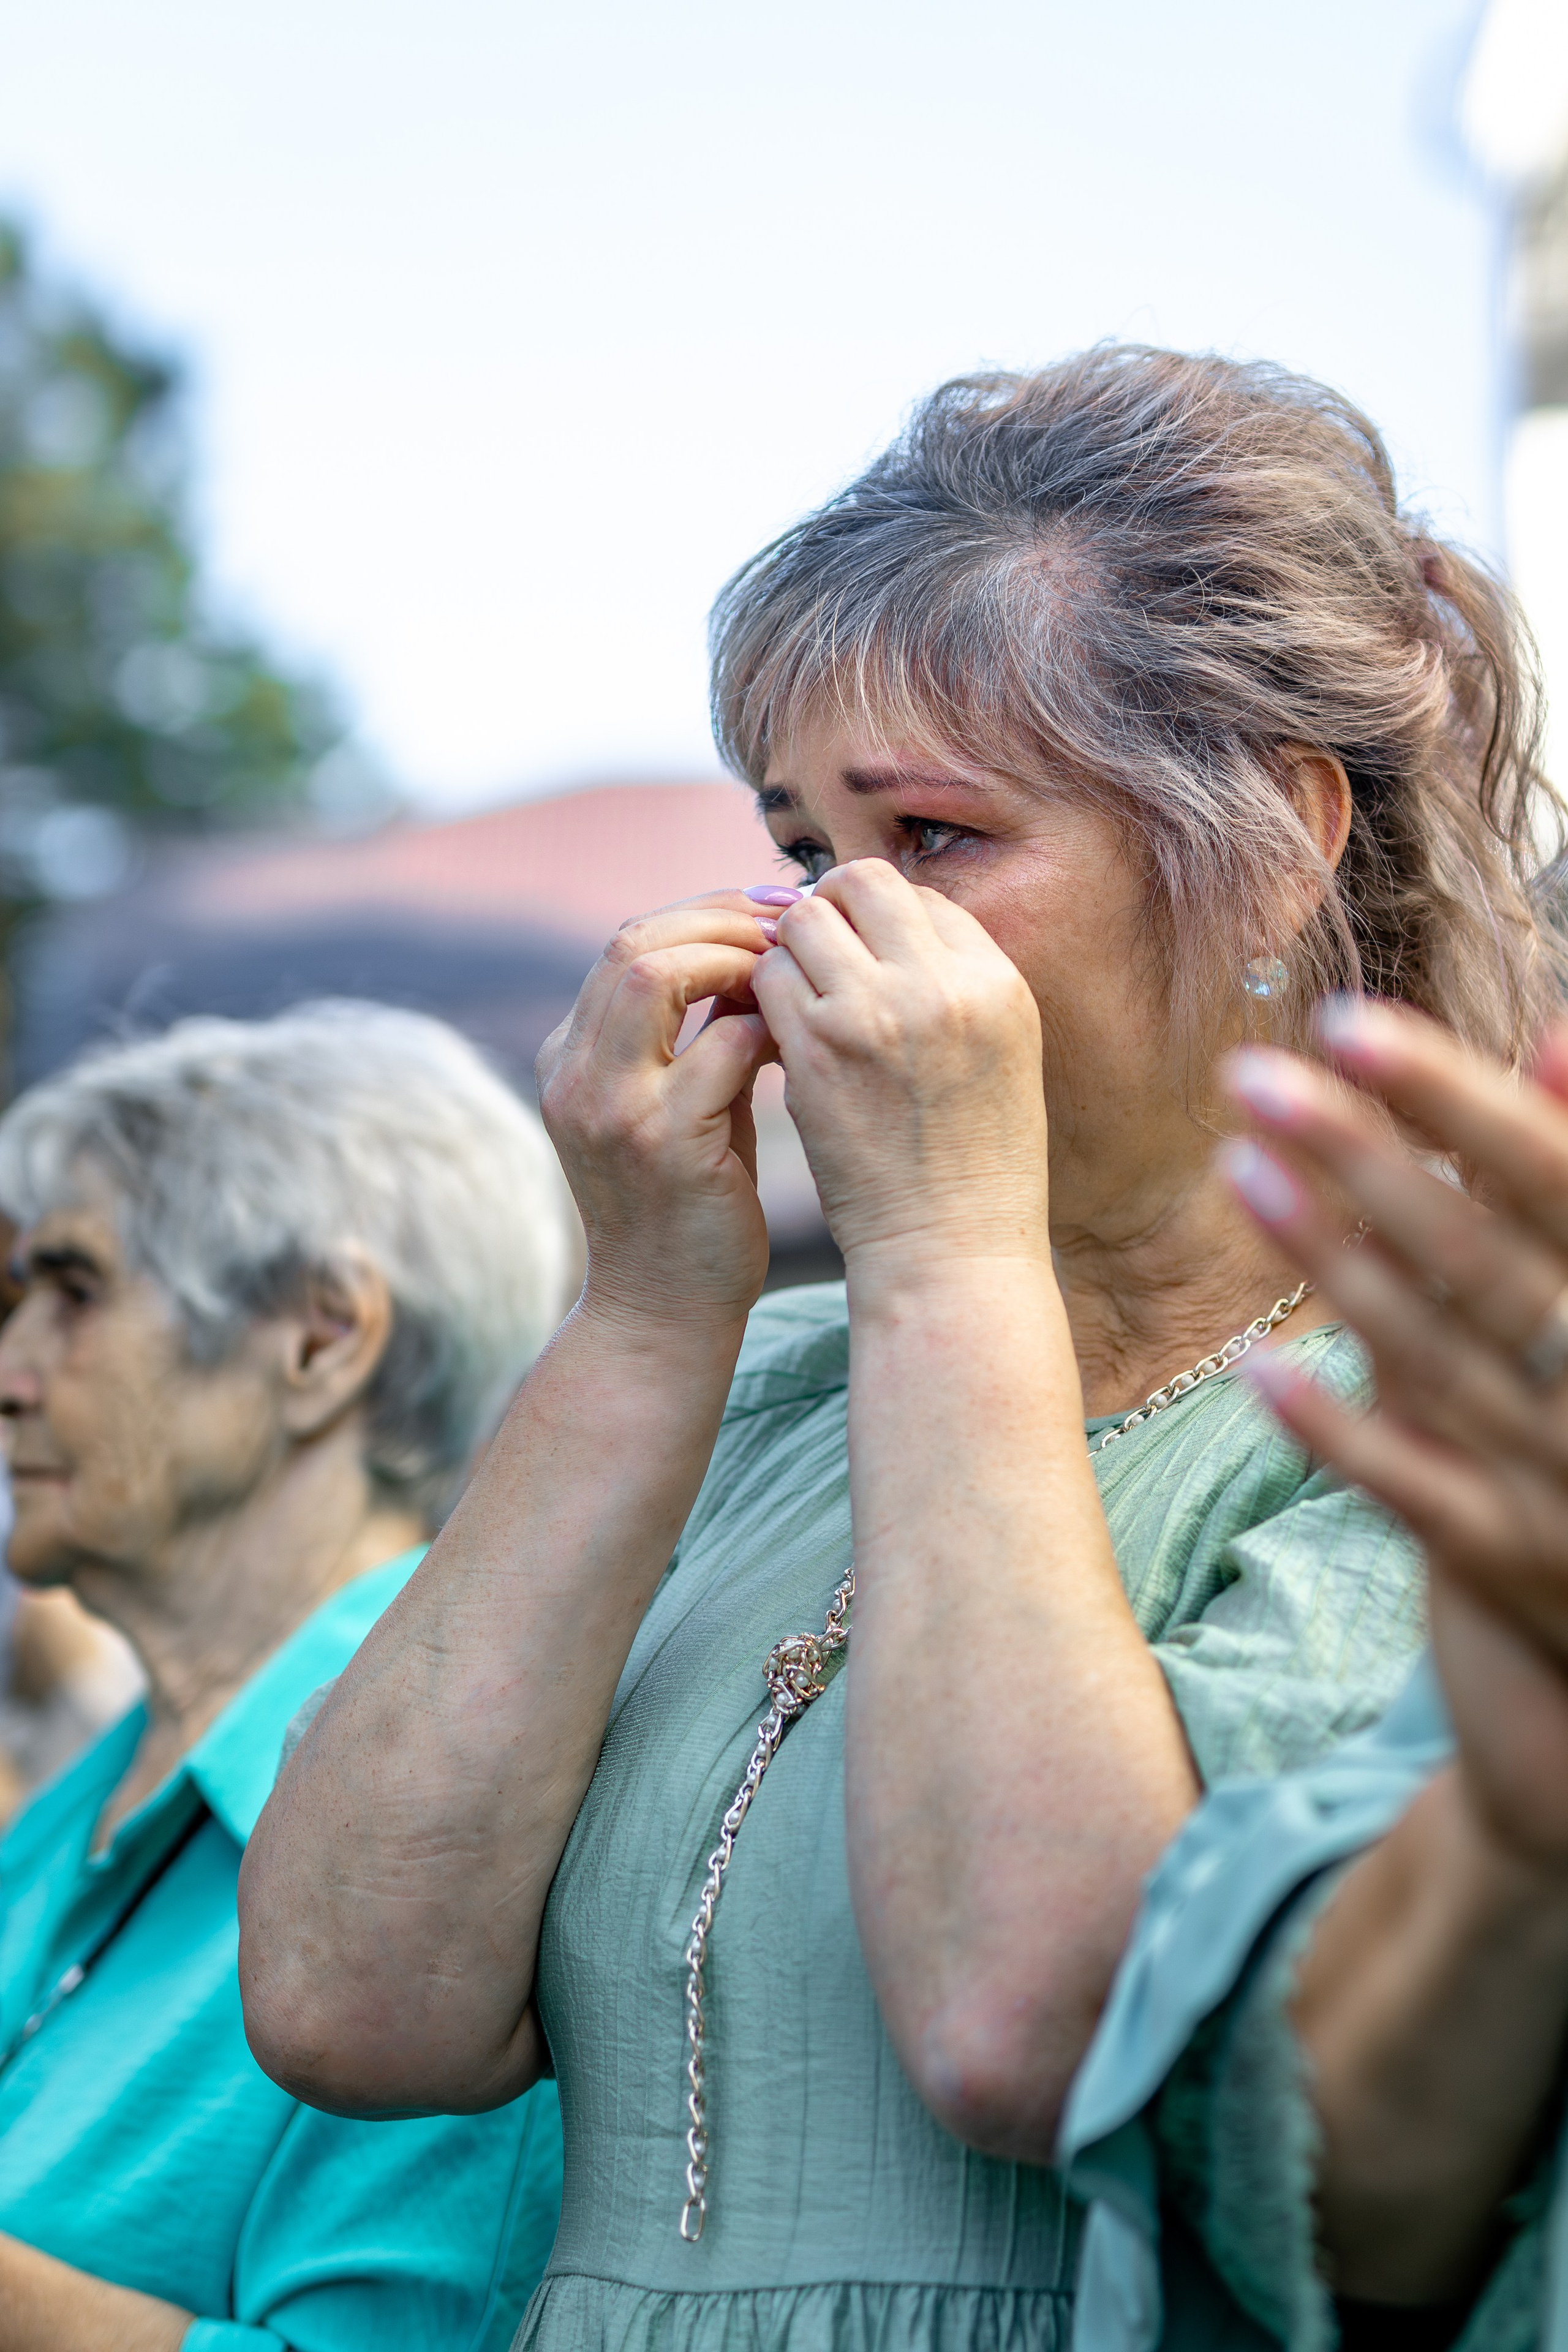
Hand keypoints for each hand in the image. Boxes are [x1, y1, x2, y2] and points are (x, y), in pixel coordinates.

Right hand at [536, 893, 778, 1323]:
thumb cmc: (690, 1204)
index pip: (626, 943)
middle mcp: (574, 1074)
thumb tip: (761, 953)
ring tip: (789, 974)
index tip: (770, 916)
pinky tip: (796, 1041)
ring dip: (735, 958)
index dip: (704, 915)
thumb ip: (700, 1032)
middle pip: (632, 942)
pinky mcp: (659, 1144)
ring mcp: (610, 1107)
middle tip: (791, 926)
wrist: (665, 1311)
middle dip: (720, 919)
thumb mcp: (678, 1104)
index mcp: (570, 1057)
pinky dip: (761, 1028)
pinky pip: (716, 1048)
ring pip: (655, 974)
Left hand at [754, 861, 1049, 1268]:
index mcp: (996, 982)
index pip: (924, 897)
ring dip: (791, 950)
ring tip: (798, 997)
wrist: (951, 1248)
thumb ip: (956, 986)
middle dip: (830, 907)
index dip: (884, 918)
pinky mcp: (816, 1051)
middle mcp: (941, 985)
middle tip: (816, 952)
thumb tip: (891, 928)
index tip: (865, 953)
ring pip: (802, 922)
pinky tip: (777, 1031)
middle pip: (862, 883)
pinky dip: (765, 995)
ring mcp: (875, 1013)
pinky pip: (768, 980)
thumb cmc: (976, 1163)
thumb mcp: (1001, 1055)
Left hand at [1220, 1003, 1567, 1872]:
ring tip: (1234, 1168)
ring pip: (1433, 1358)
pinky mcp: (1505, 1562)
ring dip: (1329, 1262)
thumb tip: (1551, 1038)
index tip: (1350, 1022)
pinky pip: (1411, 1492)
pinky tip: (1254, 1366)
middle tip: (1250, 1073)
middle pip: (1477, 1256)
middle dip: (1364, 1157)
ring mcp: (1560, 1479)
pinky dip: (1336, 1429)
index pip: (1550, 1177)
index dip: (1451, 1098)